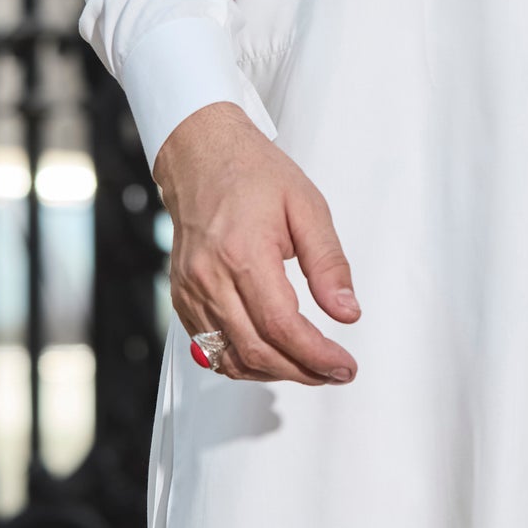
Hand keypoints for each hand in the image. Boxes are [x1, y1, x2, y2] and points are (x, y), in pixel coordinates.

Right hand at [153, 102, 360, 383]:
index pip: (282, 327)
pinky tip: (271, 355)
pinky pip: (208, 348)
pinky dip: (241, 362)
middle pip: (257, 351)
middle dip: (302, 372)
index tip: (344, 365)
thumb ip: (329, 264)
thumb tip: (347, 311)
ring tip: (308, 367)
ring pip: (230, 358)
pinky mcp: (181, 297)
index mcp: (243, 253)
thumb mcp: (308, 208)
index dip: (317, 356)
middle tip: (334, 372)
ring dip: (273, 373)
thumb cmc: (251, 174)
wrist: (201, 155)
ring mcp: (190, 291)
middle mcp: (210, 278)